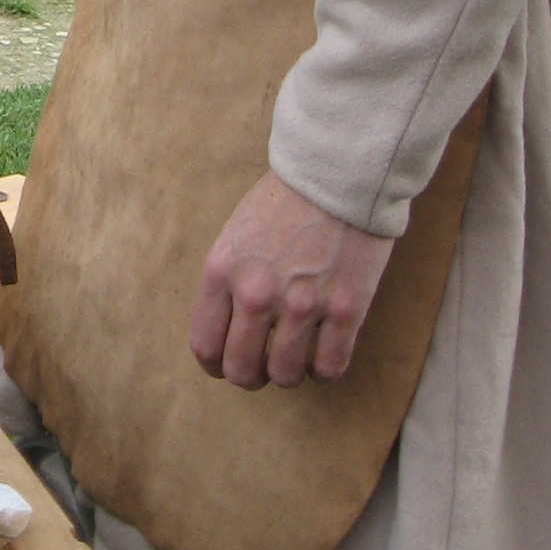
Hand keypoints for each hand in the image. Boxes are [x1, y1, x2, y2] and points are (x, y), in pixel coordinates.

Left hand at [190, 169, 393, 389]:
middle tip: (263, 366)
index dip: (215, 365)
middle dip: (250, 375)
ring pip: (285, 375)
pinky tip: (324, 353)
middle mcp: (255, 293)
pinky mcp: (346, 310)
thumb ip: (228, 281)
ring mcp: (302, 304)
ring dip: (289, 372)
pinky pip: (329, 367)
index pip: (205, 345)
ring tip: (296, 355)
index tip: (226, 364)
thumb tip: (228, 330)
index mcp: (221, 271)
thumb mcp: (235, 235)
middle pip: (241, 369)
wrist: (338, 174)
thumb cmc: (285, 201)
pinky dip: (324, 370)